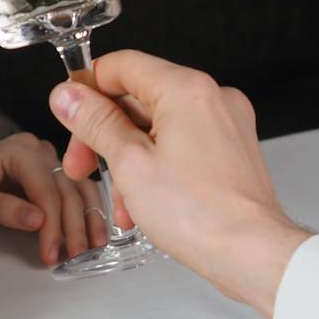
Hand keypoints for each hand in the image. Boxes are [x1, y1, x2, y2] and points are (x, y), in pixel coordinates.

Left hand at [0, 132, 104, 267]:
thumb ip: (0, 207)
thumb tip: (38, 220)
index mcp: (17, 150)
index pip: (46, 187)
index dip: (53, 223)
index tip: (51, 254)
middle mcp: (35, 149)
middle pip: (66, 188)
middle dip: (73, 225)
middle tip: (76, 257)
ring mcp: (43, 159)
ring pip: (77, 188)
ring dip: (88, 218)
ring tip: (93, 249)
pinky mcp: (46, 174)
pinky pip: (73, 192)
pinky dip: (85, 212)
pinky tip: (93, 234)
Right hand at [49, 51, 311, 317]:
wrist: (250, 252)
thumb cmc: (199, 213)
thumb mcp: (129, 163)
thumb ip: (95, 123)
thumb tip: (68, 96)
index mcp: (186, 90)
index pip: (123, 66)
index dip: (87, 88)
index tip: (67, 113)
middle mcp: (212, 98)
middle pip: (139, 99)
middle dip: (104, 134)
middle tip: (81, 166)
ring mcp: (225, 125)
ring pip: (158, 128)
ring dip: (127, 160)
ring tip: (118, 201)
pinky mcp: (231, 151)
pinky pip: (181, 147)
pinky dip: (155, 168)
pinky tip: (142, 203)